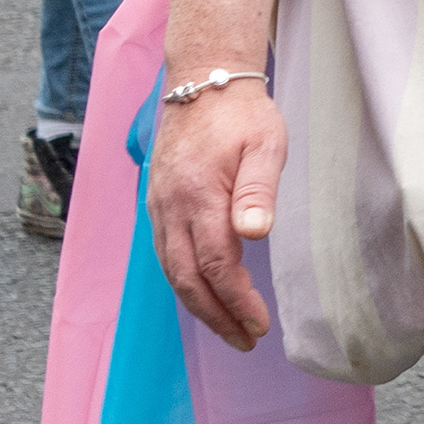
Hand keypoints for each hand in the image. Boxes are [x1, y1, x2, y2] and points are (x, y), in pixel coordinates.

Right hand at [149, 81, 289, 352]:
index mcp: (199, 196)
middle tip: (245, 340)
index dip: (236, 300)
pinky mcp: (158, 205)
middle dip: (216, 316)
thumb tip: (255, 234)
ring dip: (199, 304)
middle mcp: (171, 209)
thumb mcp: (265, 144)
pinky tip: (205, 294)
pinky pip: (166, 254)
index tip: (259, 325)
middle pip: (187, 279)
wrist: (201, 83)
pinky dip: (184, 281)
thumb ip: (258, 190)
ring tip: (229, 329)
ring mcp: (160, 208)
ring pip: (171, 271)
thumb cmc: (242, 114)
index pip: (216, 264)